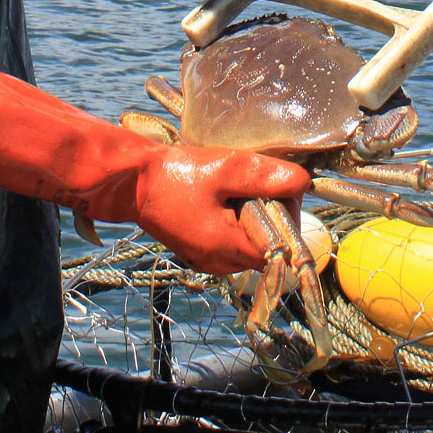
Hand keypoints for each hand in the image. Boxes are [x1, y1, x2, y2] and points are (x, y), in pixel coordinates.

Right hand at [135, 146, 309, 273]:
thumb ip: (268, 178)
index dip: (286, 216)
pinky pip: (232, 238)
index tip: (272, 188)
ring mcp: (209, 259)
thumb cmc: (176, 176)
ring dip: (250, 214)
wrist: (129, 182)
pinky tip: (217, 197)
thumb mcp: (228, 169)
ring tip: (228, 189)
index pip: (283, 246)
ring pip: (250, 240)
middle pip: (268, 244)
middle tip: (247, 183)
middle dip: (267, 212)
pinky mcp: (200, 250)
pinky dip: (233, 218)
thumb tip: (303, 183)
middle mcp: (222, 263)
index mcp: (230, 250)